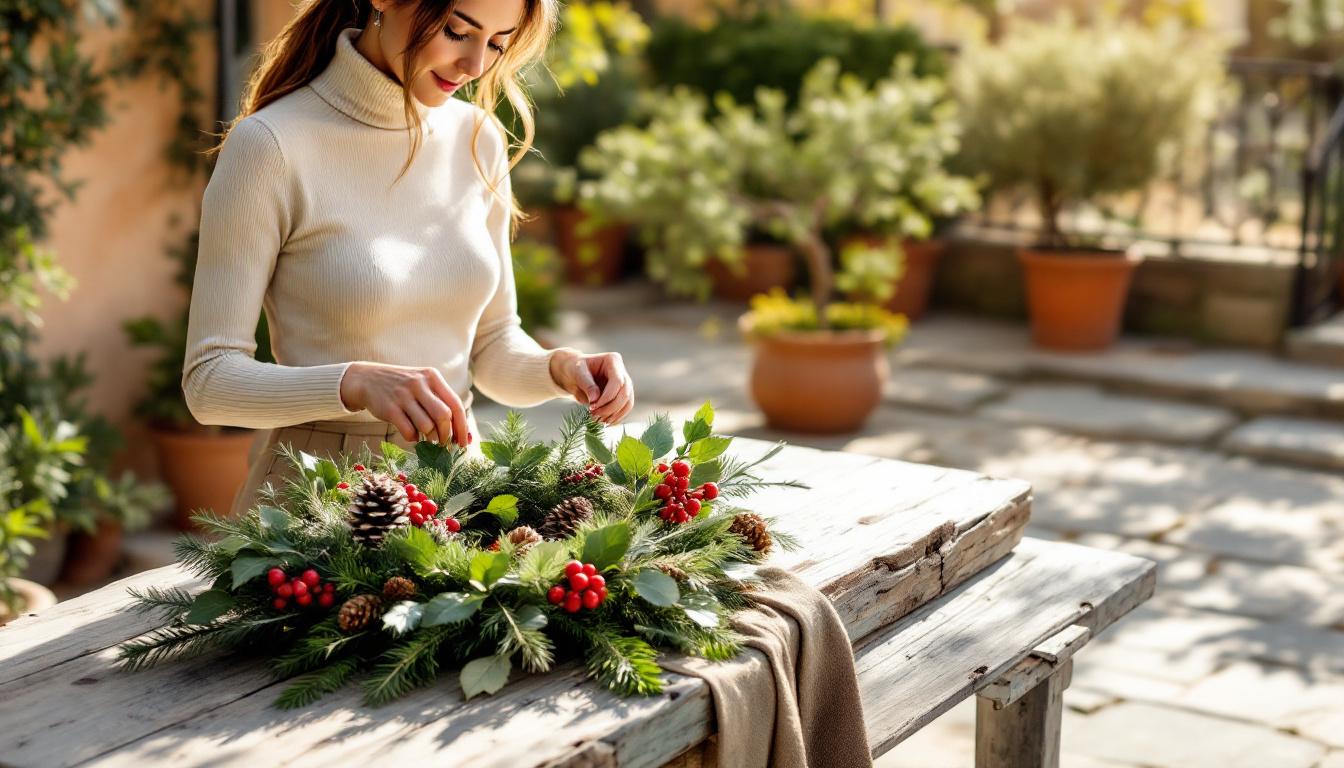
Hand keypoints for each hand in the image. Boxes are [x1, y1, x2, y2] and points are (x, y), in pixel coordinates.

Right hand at [339, 362, 470, 447]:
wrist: (367, 379)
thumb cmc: (403, 387)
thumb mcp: (423, 385)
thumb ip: (441, 402)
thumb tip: (463, 433)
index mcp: (432, 377)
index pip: (455, 404)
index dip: (462, 427)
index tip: (465, 442)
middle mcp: (419, 384)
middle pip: (443, 416)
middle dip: (447, 435)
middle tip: (445, 444)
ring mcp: (403, 396)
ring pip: (427, 426)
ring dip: (430, 438)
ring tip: (428, 438)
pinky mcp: (389, 408)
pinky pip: (409, 431)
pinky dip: (414, 438)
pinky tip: (412, 434)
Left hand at [550, 350, 634, 425]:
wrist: (574, 374)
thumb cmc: (575, 369)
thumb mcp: (577, 373)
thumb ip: (587, 385)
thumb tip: (596, 399)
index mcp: (613, 360)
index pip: (617, 381)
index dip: (607, 397)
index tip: (592, 407)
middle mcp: (622, 372)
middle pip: (625, 393)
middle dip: (610, 408)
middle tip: (594, 416)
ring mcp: (624, 384)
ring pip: (627, 403)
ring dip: (614, 415)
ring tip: (598, 421)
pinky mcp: (622, 396)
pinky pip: (624, 409)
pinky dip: (616, 417)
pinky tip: (604, 422)